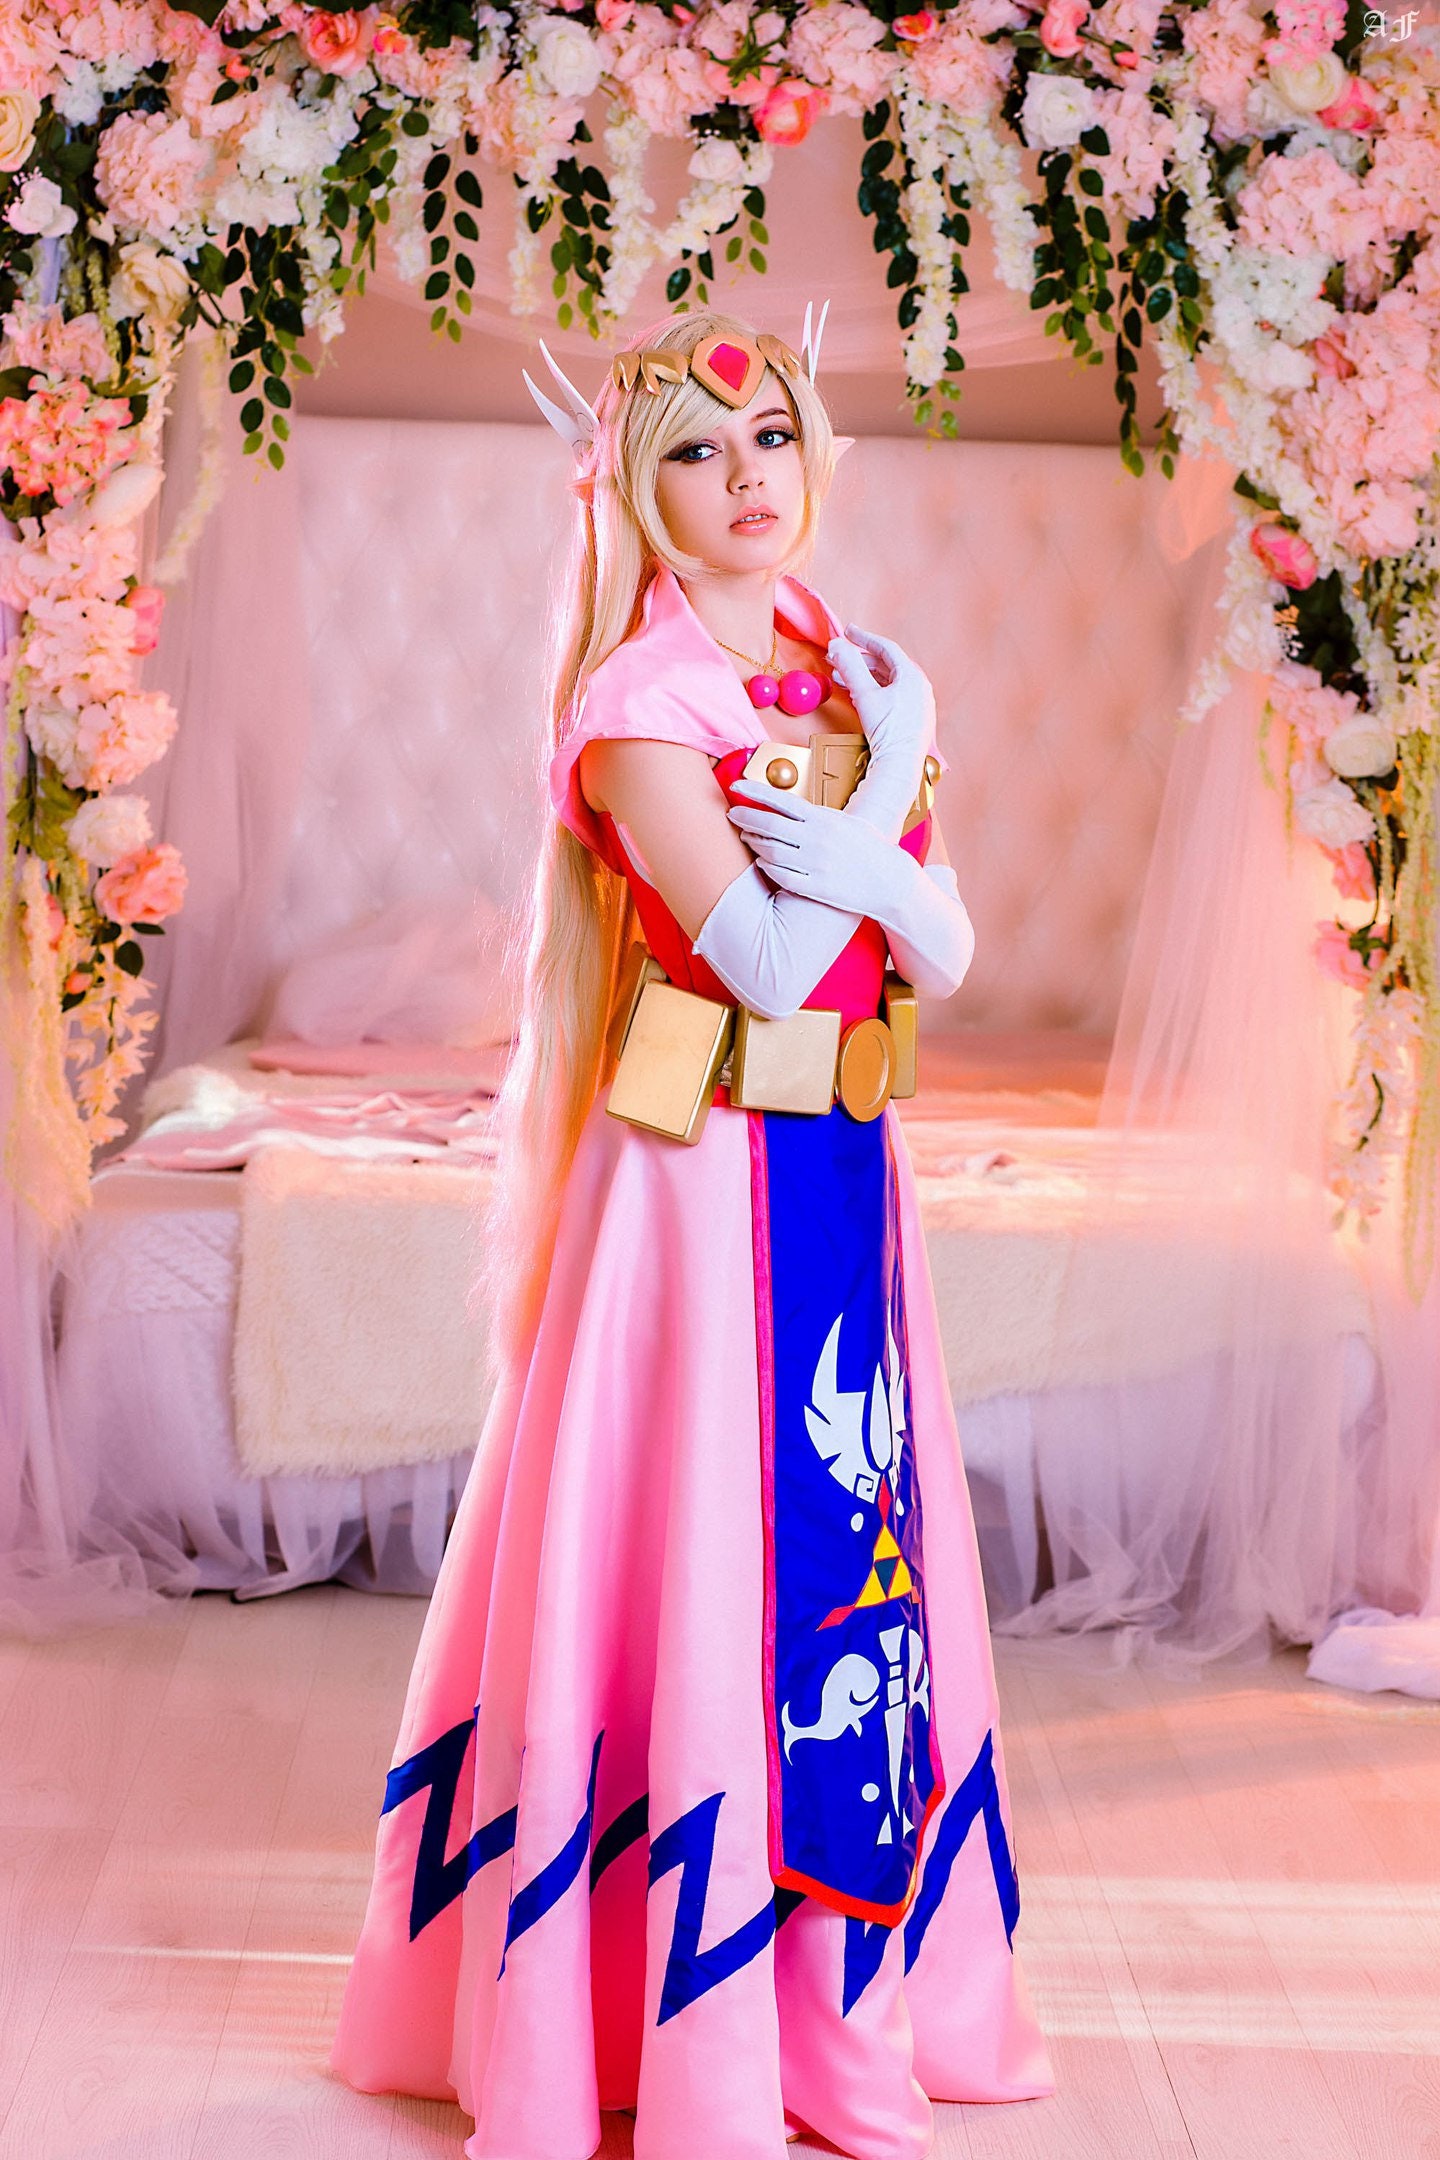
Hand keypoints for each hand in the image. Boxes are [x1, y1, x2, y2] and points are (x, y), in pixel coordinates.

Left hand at [729, 779, 974, 999]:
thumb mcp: (848, 822)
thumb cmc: (871, 849)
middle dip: (745, 818)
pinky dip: (766, 867)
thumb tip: (796, 809)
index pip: (780, 800)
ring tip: (747, 837)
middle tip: (732, 815)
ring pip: (769, 851)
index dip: (754, 792)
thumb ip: (820, 816)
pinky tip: (762, 862)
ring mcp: (813, 864)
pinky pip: (779, 875)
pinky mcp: (814, 887)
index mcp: (823, 819)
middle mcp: (815, 839)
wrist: (890, 880)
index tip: (735, 785)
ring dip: (754, 842)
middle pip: (768, 825)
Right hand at [825, 625, 935, 840]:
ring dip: (864, 677)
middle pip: (886, 665)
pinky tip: (858, 695)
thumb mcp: (864, 694)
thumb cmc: (888, 731)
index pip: (886, 647)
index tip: (847, 631)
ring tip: (841, 678)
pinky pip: (892, 696)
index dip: (863, 637)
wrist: (900, 766)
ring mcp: (918, 704)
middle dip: (859, 660)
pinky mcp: (913, 719)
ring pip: (888, 682)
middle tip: (838, 657)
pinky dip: (873, 691)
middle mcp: (919, 687)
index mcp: (913, 676)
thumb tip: (836, 644)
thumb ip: (849, 666)